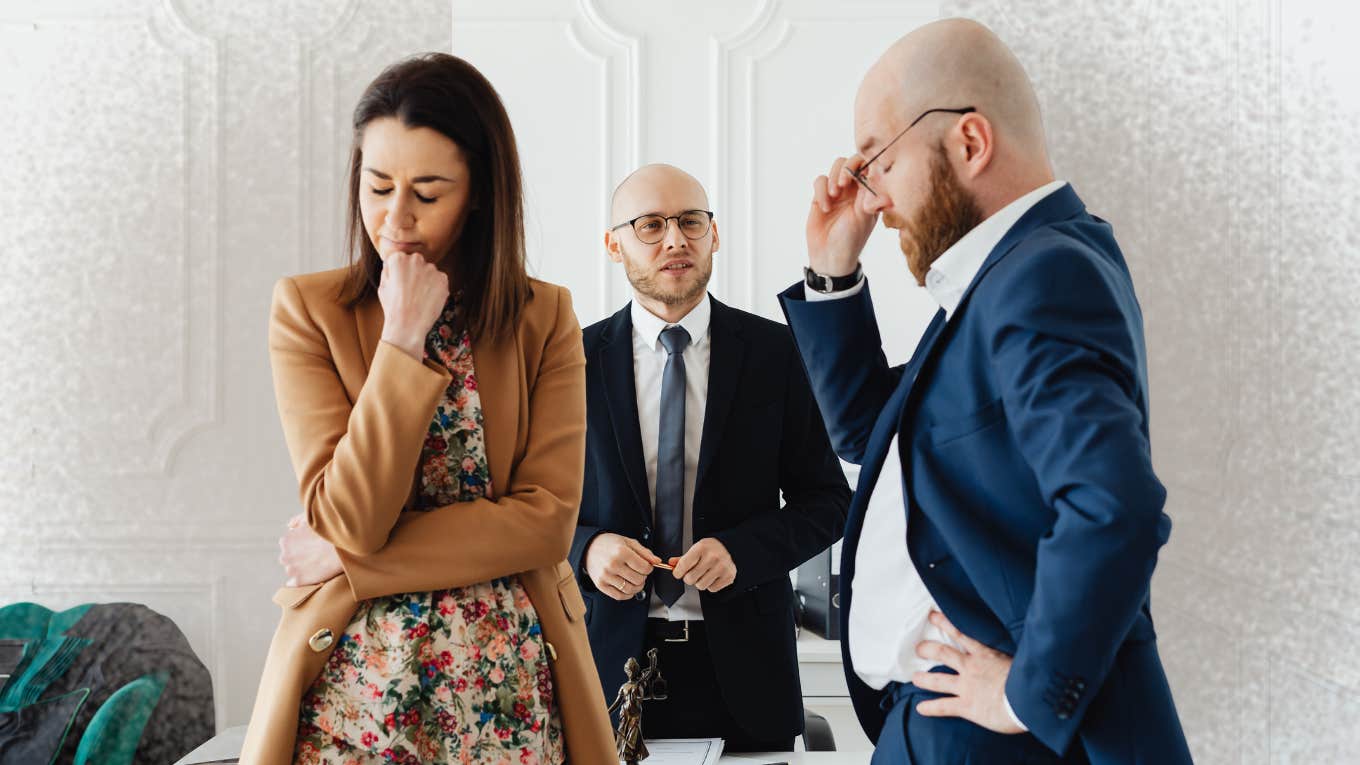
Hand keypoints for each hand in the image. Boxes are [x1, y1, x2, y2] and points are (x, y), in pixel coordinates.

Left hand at [279, 513, 343, 586]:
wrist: (342, 548)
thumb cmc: (328, 532)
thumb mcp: (311, 519)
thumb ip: (297, 521)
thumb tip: (289, 526)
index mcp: (285, 541)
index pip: (287, 544)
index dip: (299, 544)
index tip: (310, 544)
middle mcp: (285, 556)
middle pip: (287, 558)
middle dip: (297, 556)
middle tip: (313, 553)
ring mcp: (291, 569)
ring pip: (292, 569)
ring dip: (300, 567)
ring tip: (316, 563)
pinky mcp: (299, 581)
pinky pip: (293, 583)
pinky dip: (299, 579)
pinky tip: (309, 574)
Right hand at [377, 251, 448, 359]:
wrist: (408, 325)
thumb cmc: (393, 307)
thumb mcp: (383, 285)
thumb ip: (388, 270)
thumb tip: (392, 262)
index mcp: (398, 258)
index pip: (401, 259)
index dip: (400, 272)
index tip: (400, 283)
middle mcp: (416, 259)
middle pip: (417, 262)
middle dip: (415, 273)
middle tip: (411, 290)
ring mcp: (431, 269)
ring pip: (429, 271)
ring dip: (426, 280)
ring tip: (419, 297)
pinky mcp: (443, 279)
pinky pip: (440, 280)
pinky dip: (436, 288)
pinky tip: (428, 299)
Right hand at [585, 533, 659, 600]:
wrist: (589, 548)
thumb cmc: (610, 544)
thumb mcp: (628, 542)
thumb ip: (645, 552)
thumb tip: (657, 561)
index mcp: (621, 552)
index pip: (644, 567)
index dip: (649, 568)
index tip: (646, 566)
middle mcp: (613, 565)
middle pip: (638, 579)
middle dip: (643, 576)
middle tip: (639, 571)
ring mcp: (606, 576)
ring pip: (630, 590)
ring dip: (637, 587)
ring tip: (634, 579)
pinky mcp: (601, 585)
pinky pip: (619, 596)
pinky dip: (627, 594)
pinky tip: (628, 586)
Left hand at [670, 538, 736, 592]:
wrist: (731, 548)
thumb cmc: (710, 549)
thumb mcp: (696, 549)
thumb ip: (683, 558)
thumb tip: (670, 564)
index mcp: (702, 548)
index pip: (683, 565)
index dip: (677, 572)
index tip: (678, 573)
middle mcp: (712, 557)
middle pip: (690, 579)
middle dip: (689, 578)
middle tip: (693, 573)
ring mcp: (722, 567)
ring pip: (700, 586)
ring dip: (700, 582)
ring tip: (704, 574)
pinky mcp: (728, 576)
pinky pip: (712, 589)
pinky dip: (710, 585)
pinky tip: (713, 576)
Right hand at [806, 155, 878, 277]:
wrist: (830, 256)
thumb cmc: (851, 240)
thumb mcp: (865, 218)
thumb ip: (871, 197)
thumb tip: (880, 179)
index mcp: (868, 192)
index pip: (869, 166)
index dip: (864, 164)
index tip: (858, 175)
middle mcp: (854, 188)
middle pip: (851, 161)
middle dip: (846, 168)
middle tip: (843, 183)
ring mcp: (837, 191)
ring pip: (835, 166)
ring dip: (833, 177)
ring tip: (834, 195)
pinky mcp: (820, 197)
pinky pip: (819, 181)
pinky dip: (821, 191)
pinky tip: (825, 207)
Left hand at [912, 610, 1024, 733]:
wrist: (1028, 700)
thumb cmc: (1029, 678)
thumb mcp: (1020, 658)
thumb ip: (1009, 652)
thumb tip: (1018, 645)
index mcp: (985, 654)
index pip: (960, 634)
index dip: (945, 624)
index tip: (933, 616)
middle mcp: (971, 667)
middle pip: (943, 653)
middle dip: (928, 649)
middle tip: (918, 648)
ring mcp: (967, 687)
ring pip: (938, 680)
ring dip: (924, 679)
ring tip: (914, 678)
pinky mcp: (967, 706)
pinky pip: (944, 706)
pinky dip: (931, 708)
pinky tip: (921, 709)